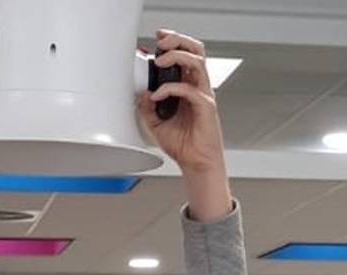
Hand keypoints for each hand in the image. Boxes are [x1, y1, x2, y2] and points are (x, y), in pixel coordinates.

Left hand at [138, 30, 232, 221]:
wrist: (196, 164)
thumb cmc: (183, 145)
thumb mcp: (155, 124)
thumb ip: (146, 107)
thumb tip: (141, 93)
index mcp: (188, 87)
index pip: (185, 55)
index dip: (173, 43)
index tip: (158, 38)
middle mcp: (197, 88)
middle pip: (195, 51)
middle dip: (178, 40)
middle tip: (162, 41)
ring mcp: (203, 96)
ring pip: (197, 62)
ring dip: (176, 56)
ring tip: (160, 61)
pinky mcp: (206, 108)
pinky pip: (189, 90)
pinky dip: (170, 89)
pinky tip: (157, 96)